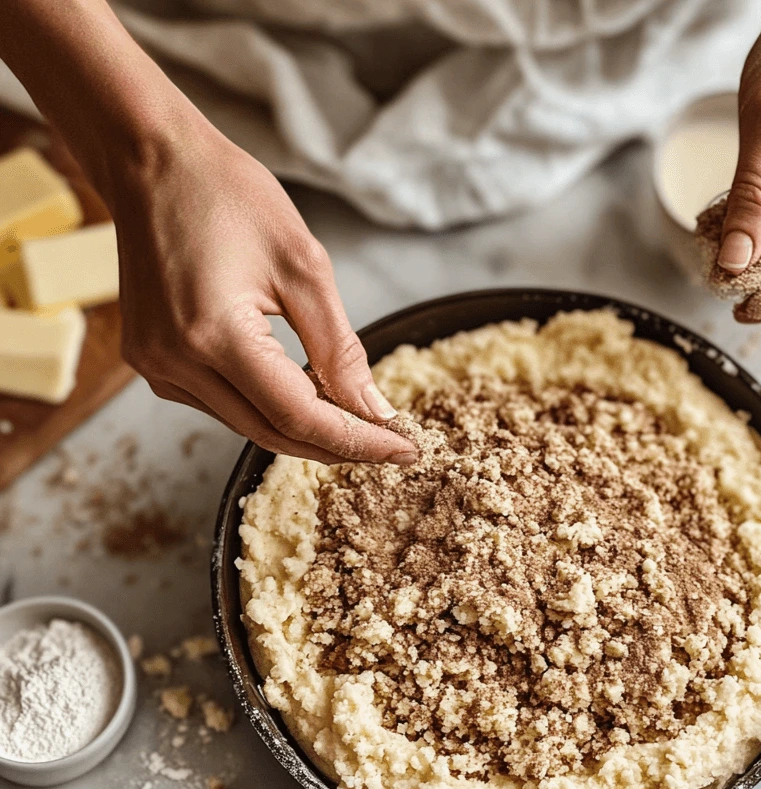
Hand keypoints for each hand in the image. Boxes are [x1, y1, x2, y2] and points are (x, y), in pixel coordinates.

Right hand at [1, 0, 415, 464]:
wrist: (149, 160)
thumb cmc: (228, 196)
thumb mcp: (304, 266)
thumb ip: (340, 349)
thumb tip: (373, 410)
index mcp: (213, 335)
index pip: (299, 416)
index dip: (357, 440)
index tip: (404, 450)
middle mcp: (176, 363)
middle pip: (273, 433)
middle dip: (338, 445)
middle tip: (390, 446)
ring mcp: (158, 368)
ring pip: (249, 426)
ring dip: (306, 429)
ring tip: (359, 422)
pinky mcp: (154, 364)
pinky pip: (224, 406)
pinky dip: (271, 408)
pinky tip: (308, 396)